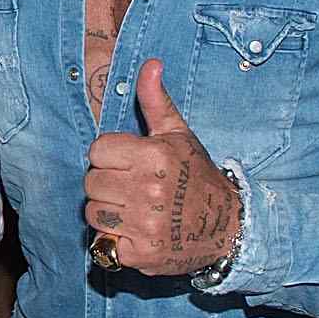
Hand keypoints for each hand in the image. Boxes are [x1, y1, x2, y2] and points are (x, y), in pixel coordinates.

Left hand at [83, 60, 238, 276]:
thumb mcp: (178, 135)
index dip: (110, 156)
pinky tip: (136, 231)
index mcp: (153, 156)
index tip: (129, 163)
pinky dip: (115, 240)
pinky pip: (104, 243)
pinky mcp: (141, 253)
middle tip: (131, 188)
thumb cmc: (196, 176)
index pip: (97, 151)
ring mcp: (144, 224)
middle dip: (107, 184)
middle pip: (90, 183)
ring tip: (132, 209)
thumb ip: (156, 101)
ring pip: (93, 212)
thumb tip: (151, 64)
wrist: (227, 225)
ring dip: (107, 212)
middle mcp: (147, 190)